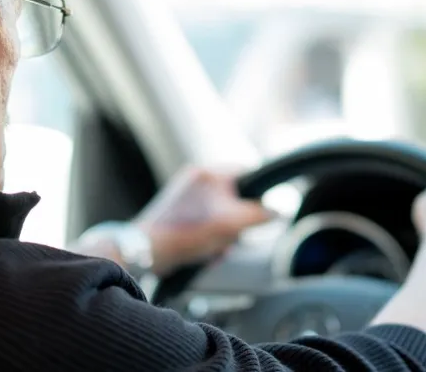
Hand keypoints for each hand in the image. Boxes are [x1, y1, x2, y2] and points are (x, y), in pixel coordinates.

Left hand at [133, 166, 274, 275]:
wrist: (148, 252)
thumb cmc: (184, 234)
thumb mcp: (231, 224)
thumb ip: (259, 215)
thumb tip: (277, 211)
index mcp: (208, 173)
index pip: (247, 173)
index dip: (259, 193)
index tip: (263, 211)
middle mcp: (195, 180)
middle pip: (235, 199)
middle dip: (237, 223)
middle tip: (230, 236)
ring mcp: (185, 197)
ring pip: (221, 216)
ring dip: (223, 235)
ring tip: (213, 247)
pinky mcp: (179, 215)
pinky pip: (206, 226)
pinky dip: (209, 240)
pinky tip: (204, 253)